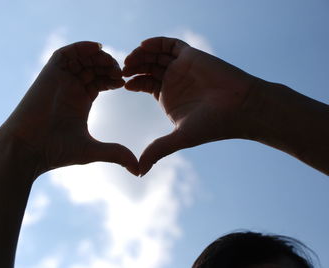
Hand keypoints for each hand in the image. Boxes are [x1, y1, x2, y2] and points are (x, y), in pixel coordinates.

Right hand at [0, 41, 138, 176]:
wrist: (26, 150)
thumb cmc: (56, 151)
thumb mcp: (92, 150)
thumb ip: (116, 154)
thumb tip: (138, 170)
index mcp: (80, 101)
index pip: (99, 81)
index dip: (114, 78)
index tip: (125, 82)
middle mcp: (70, 88)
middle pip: (92, 67)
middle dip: (108, 66)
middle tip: (121, 72)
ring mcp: (59, 81)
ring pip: (81, 58)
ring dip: (98, 57)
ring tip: (111, 64)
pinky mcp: (49, 74)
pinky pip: (65, 54)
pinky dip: (80, 47)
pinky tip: (97, 48)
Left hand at [123, 37, 257, 175]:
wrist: (242, 108)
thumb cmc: (214, 125)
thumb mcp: (180, 138)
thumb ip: (158, 150)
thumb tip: (139, 172)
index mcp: (168, 97)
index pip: (144, 83)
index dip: (132, 82)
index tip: (122, 84)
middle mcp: (173, 81)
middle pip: (147, 67)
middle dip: (133, 66)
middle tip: (122, 69)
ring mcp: (182, 67)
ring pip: (155, 55)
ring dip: (141, 55)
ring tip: (130, 60)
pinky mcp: (192, 56)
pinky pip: (170, 44)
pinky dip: (156, 42)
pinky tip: (143, 46)